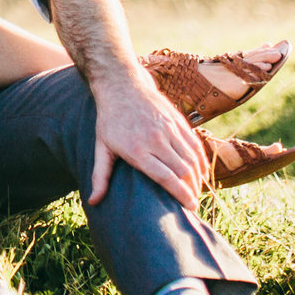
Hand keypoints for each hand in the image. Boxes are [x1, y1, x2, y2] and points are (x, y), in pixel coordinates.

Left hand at [88, 70, 206, 209]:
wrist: (122, 86)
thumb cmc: (110, 120)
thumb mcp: (101, 147)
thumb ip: (100, 176)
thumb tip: (93, 201)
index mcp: (137, 150)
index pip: (166, 177)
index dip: (181, 195)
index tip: (189, 208)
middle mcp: (156, 139)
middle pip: (183, 170)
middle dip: (192, 191)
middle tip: (193, 206)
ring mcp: (169, 129)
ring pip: (192, 158)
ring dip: (199, 178)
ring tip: (197, 191)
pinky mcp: (177, 121)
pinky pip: (195, 145)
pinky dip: (201, 161)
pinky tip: (201, 172)